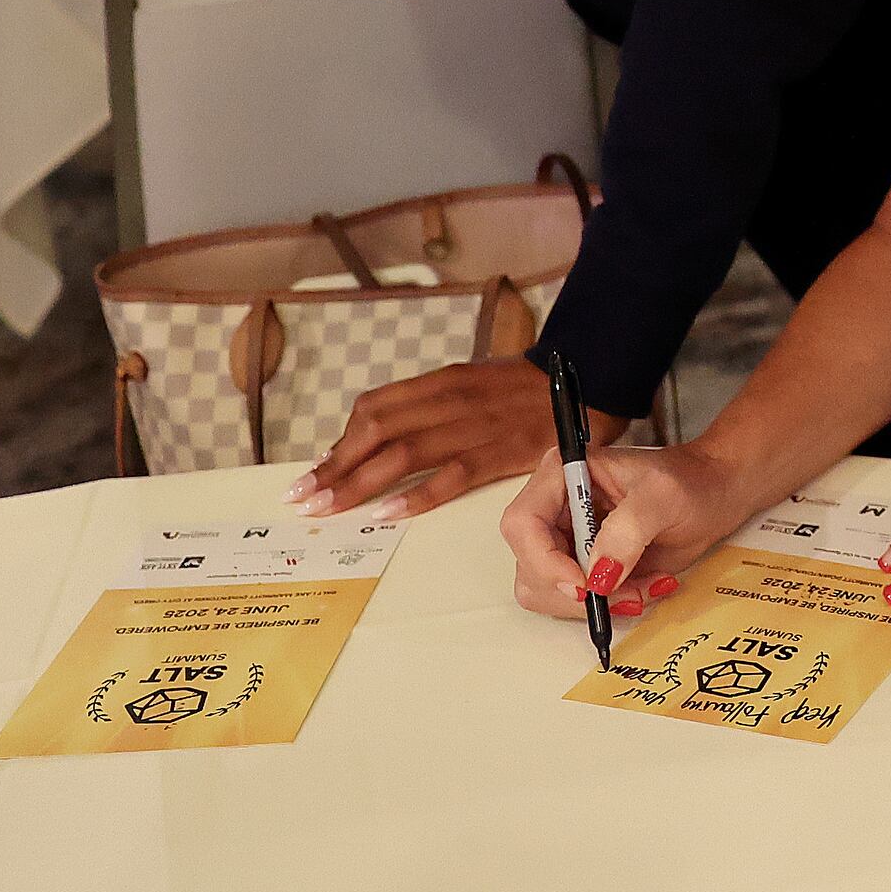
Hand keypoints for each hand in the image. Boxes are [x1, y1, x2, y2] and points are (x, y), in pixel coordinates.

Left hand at [286, 356, 555, 519]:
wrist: (588, 377)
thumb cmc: (526, 388)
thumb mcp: (472, 384)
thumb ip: (430, 407)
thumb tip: (381, 439)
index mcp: (442, 381)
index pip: (375, 409)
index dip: (340, 443)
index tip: (315, 472)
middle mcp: (451, 400)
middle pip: (377, 432)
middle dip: (335, 468)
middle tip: (303, 499)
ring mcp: (476, 425)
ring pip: (403, 454)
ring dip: (358, 484)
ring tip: (327, 509)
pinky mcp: (502, 450)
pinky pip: (451, 476)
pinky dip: (416, 496)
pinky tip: (387, 515)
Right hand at [499, 441, 750, 619]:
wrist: (713, 494)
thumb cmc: (690, 482)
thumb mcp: (664, 497)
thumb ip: (628, 531)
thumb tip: (598, 576)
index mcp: (565, 473)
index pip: (523, 524)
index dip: (545, 562)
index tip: (585, 585)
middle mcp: (555, 506)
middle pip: (530, 566)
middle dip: (578, 591)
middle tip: (627, 593)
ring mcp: (565, 538)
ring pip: (548, 592)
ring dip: (597, 602)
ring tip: (643, 588)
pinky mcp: (581, 564)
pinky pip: (575, 601)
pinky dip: (608, 605)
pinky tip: (642, 587)